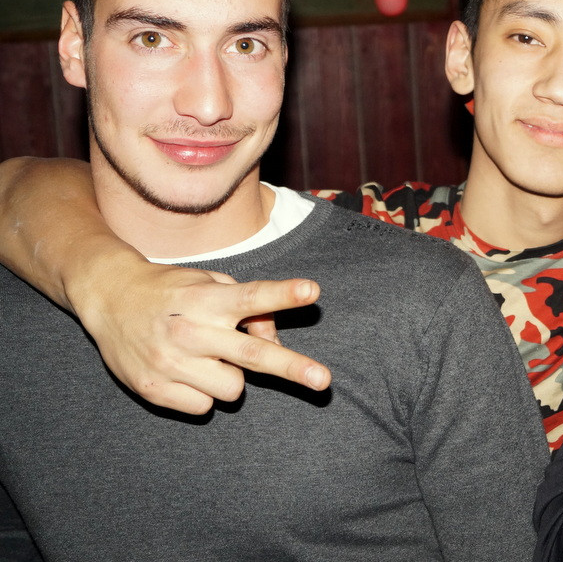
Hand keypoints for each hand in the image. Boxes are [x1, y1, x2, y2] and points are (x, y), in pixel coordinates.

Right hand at [74, 262, 330, 414]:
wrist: (110, 299)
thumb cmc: (174, 291)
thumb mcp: (210, 284)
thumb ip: (248, 308)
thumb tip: (274, 341)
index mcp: (206, 299)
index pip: (252, 296)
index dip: (283, 295)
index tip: (312, 292)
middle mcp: (190, 330)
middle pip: (252, 354)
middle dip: (292, 367)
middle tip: (324, 380)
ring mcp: (171, 363)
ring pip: (234, 389)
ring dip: (230, 376)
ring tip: (206, 356)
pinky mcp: (154, 389)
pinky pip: (204, 406)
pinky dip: (203, 393)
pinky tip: (184, 370)